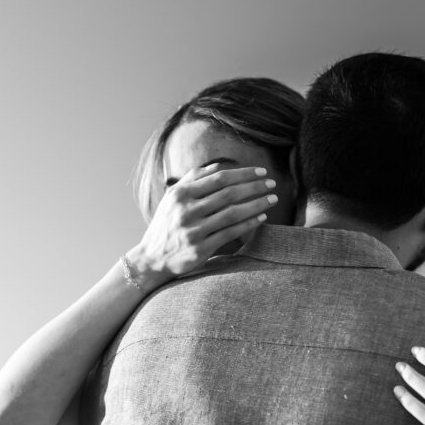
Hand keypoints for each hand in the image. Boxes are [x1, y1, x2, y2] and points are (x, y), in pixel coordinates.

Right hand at [124, 163, 277, 289]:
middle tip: (272, 184)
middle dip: (254, 187)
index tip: (262, 172)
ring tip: (272, 199)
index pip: (219, 178)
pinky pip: (230, 233)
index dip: (243, 173)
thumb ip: (193, 180)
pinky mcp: (200, 249)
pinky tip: (261, 217)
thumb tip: (220, 166)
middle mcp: (186, 211)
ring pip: (232, 213)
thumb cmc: (167, 224)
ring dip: (256, 204)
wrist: (151, 258)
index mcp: (180, 194)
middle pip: (228, 194)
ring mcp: (194, 230)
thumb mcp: (173, 198)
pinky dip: (248, 224)